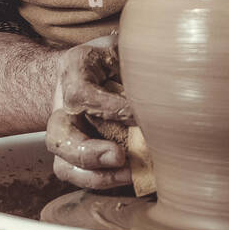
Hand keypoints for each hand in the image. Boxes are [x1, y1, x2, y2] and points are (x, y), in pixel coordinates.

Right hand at [45, 35, 136, 189]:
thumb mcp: (116, 47)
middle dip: (88, 152)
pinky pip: (78, 177)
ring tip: (128, 174)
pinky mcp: (71, 157)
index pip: (81, 95)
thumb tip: (168, 64)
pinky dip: (102, 182)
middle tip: (119, 156)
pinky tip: (130, 178)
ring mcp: (63, 136)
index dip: (108, 108)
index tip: (139, 115)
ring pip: (65, 165)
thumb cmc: (104, 60)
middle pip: (60, 137)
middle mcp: (60, 109)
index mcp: (72, 74)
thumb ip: (132, 55)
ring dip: (95, 176)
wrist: (78, 75)